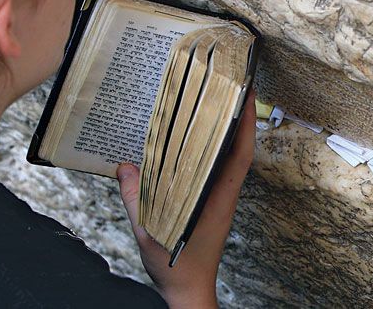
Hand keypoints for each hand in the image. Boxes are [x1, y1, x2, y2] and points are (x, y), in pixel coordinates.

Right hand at [117, 89, 256, 308]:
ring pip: (226, 157)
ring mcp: (218, 198)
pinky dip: (208, 149)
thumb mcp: (150, 234)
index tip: (247, 94)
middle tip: (231, 84)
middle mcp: (223, 194)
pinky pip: (213, 169)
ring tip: (215, 101)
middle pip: (236, 147)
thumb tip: (124, 167)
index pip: (240, 153)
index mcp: (219, 198)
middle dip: (237, 115)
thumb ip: (135, 199)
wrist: (189, 293)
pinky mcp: (209, 203)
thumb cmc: (177, 268)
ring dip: (225, 130)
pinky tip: (193, 138)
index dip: (246, 123)